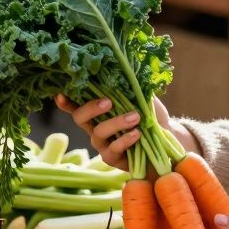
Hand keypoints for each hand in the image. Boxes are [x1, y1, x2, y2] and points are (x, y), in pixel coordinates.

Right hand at [54, 94, 195, 171]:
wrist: (168, 143)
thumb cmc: (152, 119)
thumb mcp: (144, 100)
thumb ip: (134, 87)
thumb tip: (130, 70)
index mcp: (99, 111)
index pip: (78, 104)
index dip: (66, 101)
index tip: (60, 94)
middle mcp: (95, 127)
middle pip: (79, 117)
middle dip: (91, 108)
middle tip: (108, 101)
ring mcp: (102, 144)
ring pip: (98, 132)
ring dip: (116, 122)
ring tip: (135, 117)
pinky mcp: (112, 159)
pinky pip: (112, 150)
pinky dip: (125, 140)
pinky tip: (137, 134)